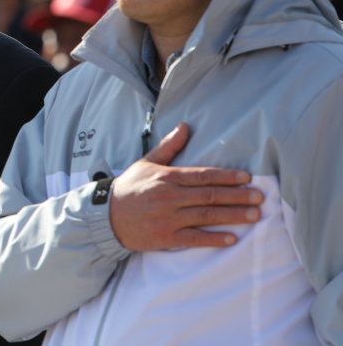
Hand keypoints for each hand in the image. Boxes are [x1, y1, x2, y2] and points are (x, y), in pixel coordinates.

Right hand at [109, 123, 263, 250]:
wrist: (106, 215)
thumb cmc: (129, 187)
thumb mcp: (146, 163)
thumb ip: (169, 146)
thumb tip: (185, 126)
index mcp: (167, 177)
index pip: (203, 175)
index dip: (227, 176)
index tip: (246, 178)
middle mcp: (170, 196)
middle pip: (210, 195)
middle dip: (238, 196)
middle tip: (259, 197)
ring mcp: (168, 217)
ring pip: (206, 216)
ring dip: (232, 216)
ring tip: (254, 216)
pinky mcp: (165, 237)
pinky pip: (194, 238)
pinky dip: (213, 239)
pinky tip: (231, 239)